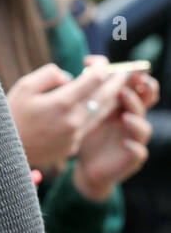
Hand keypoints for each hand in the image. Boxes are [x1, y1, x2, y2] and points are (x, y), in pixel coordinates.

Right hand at [5, 59, 126, 167]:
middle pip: (106, 96)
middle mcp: (74, 120)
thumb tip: (69, 77)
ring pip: (102, 112)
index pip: (95, 79)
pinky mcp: (73, 146)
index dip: (100, 66)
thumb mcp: (24, 87)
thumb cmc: (9, 115)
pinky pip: (89, 126)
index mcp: (62, 103)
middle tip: (123, 71)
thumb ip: (50, 75)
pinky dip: (93, 114)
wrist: (1, 151)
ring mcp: (75, 135)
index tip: (96, 61)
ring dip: (111, 98)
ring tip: (114, 87)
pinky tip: (91, 107)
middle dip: (116, 81)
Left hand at [73, 70, 159, 200]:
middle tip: (136, 80)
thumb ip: (89, 91)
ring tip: (123, 115)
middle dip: (144, 90)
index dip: (130, 73)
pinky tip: (126, 143)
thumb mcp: (86, 110)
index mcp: (123, 106)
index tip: (114, 65)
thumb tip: (86, 65)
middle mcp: (133, 119)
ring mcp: (134, 139)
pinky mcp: (132, 158)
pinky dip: (134, 147)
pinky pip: (138, 152)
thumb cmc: (86, 134)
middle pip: (146, 101)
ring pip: (143, 127)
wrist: (86, 166)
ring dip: (136, 118)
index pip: (134, 85)